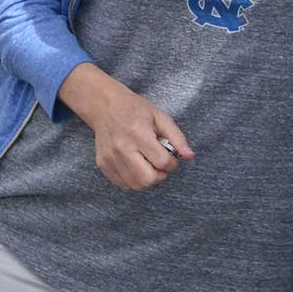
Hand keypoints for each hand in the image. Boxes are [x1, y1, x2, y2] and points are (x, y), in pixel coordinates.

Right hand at [57, 62, 193, 190]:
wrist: (105, 106)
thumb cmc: (136, 110)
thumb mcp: (160, 117)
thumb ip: (177, 137)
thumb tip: (190, 156)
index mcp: (138, 133)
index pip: (162, 162)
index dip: (173, 163)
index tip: (171, 157)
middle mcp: (122, 148)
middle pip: (148, 179)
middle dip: (160, 175)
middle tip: (161, 164)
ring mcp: (110, 158)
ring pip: (135, 185)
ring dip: (148, 179)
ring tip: (149, 165)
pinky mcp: (103, 164)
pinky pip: (123, 184)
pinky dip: (134, 180)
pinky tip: (137, 166)